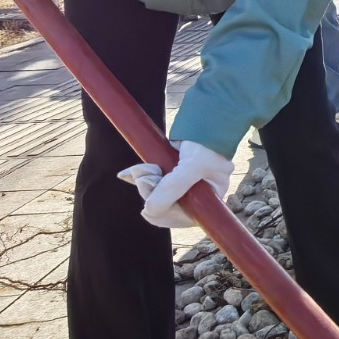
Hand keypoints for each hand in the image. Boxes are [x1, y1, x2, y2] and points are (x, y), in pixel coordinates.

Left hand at [119, 141, 234, 228]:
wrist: (205, 120)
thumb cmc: (207, 144)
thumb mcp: (193, 166)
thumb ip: (174, 188)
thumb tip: (149, 209)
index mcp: (209, 199)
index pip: (183, 218)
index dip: (164, 215)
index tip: (147, 209)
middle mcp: (196, 196)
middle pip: (166, 207)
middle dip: (151, 194)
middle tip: (147, 177)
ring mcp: (181, 185)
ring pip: (156, 195)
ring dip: (144, 182)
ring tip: (143, 168)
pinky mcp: (169, 174)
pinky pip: (151, 183)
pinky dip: (140, 177)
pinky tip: (129, 174)